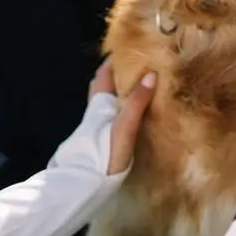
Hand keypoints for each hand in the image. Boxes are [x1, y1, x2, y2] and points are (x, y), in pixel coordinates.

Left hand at [89, 58, 156, 175]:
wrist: (83, 187)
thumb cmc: (103, 154)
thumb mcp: (123, 127)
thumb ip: (136, 102)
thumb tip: (152, 74)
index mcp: (99, 104)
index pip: (103, 73)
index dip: (114, 59)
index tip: (132, 49)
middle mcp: (95, 112)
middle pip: (105, 86)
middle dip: (119, 75)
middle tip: (141, 67)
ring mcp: (97, 127)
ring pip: (109, 103)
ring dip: (122, 93)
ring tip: (144, 89)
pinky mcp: (102, 141)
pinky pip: (114, 118)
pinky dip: (124, 111)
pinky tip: (137, 117)